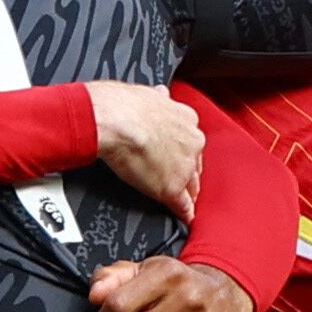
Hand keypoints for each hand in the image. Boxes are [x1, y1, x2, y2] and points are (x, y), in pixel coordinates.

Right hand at [86, 81, 202, 217]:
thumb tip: (159, 94)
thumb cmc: (123, 105)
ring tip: (185, 203)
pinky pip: (182, 205)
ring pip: (192, 185)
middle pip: (195, 164)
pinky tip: (184, 218)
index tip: (178, 157)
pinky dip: (184, 213)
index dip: (184, 152)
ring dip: (189, 193)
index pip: (190, 142)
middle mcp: (192, 142)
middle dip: (189, 173)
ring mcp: (184, 167)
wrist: (115, 120)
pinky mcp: (172, 187)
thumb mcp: (147, 93)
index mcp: (186, 119)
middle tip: (183, 181)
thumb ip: (157, 98)